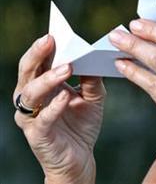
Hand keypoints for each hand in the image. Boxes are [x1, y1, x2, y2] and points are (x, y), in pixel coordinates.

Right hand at [13, 34, 104, 183]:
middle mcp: (33, 98)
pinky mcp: (38, 135)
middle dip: (37, 54)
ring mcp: (32, 117)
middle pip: (28, 72)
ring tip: (66, 67)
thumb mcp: (94, 96)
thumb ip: (92, 78)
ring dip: (47, 78)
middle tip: (50, 40)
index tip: (54, 31)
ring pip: (31, 94)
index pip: (39, 61)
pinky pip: (42, 119)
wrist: (80, 158)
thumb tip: (94, 57)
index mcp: (44, 84)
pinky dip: (53, 107)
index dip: (43, 46)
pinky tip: (65, 97)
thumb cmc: (82, 123)